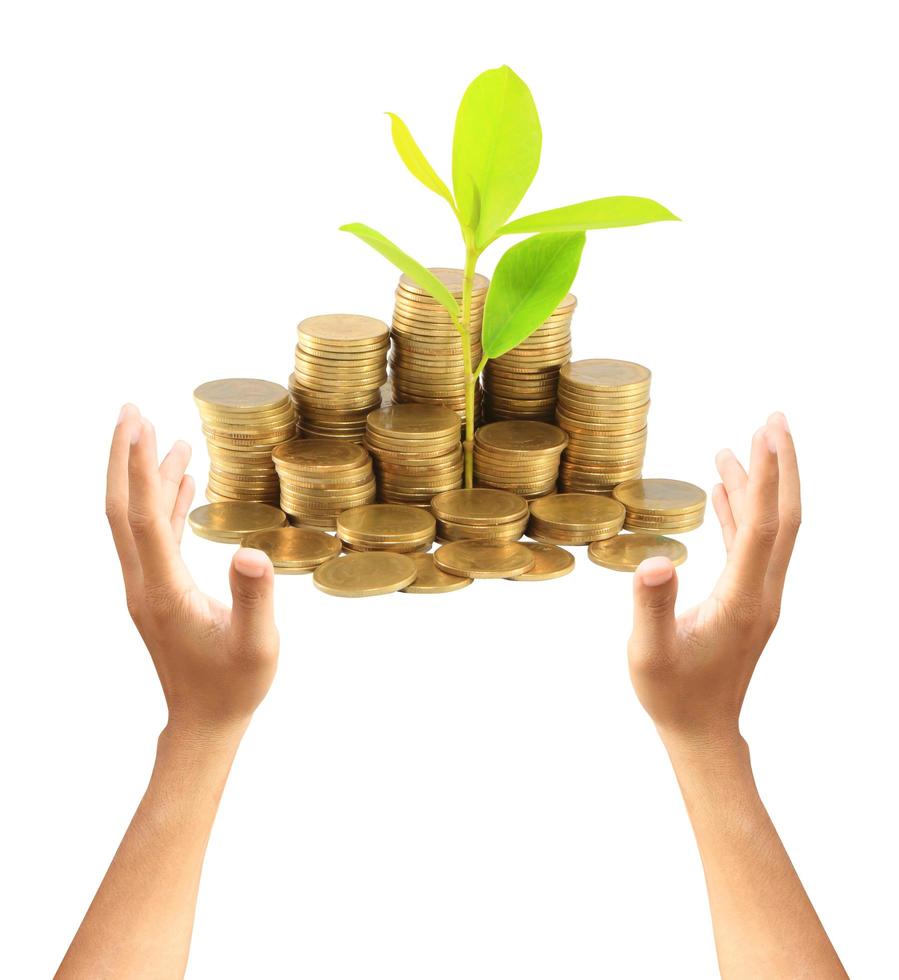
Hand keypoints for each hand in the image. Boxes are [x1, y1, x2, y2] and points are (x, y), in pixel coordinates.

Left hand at [105, 404, 279, 738]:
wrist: (204, 722)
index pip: (145, 519)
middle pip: (122, 510)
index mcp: (164, 591)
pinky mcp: (158, 591)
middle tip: (131, 412)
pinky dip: (163, 503)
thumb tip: (252, 552)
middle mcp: (145, 583)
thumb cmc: (234, 686)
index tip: (143, 426)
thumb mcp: (257, 645)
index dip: (144, 470)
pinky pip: (154, 536)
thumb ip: (254, 598)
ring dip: (144, 477)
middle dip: (124, 458)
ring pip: (135, 520)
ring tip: (165, 436)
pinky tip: (182, 484)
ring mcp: (148, 586)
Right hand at [627, 412, 799, 749]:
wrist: (702, 731)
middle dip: (781, 467)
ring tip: (741, 444)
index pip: (764, 527)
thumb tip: (653, 559)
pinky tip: (725, 492)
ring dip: (760, 485)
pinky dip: (742, 512)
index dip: (765, 477)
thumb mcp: (649, 654)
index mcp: (743, 599)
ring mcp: (757, 595)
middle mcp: (761, 592)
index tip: (765, 434)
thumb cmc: (673, 695)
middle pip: (784, 519)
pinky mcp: (746, 599)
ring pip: (770, 529)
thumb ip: (651, 606)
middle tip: (774, 420)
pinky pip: (750, 545)